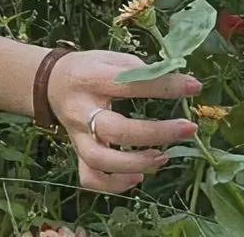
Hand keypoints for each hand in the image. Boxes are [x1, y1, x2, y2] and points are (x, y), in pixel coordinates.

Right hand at [47, 50, 200, 192]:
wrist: (50, 82)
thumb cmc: (87, 68)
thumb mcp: (108, 57)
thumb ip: (134, 68)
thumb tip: (169, 77)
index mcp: (91, 79)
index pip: (129, 84)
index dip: (163, 86)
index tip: (193, 87)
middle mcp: (81, 110)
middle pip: (116, 129)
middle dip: (155, 132)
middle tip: (188, 128)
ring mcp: (77, 135)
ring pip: (100, 160)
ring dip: (135, 163)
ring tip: (163, 157)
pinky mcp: (77, 152)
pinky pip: (90, 177)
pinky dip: (114, 184)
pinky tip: (137, 177)